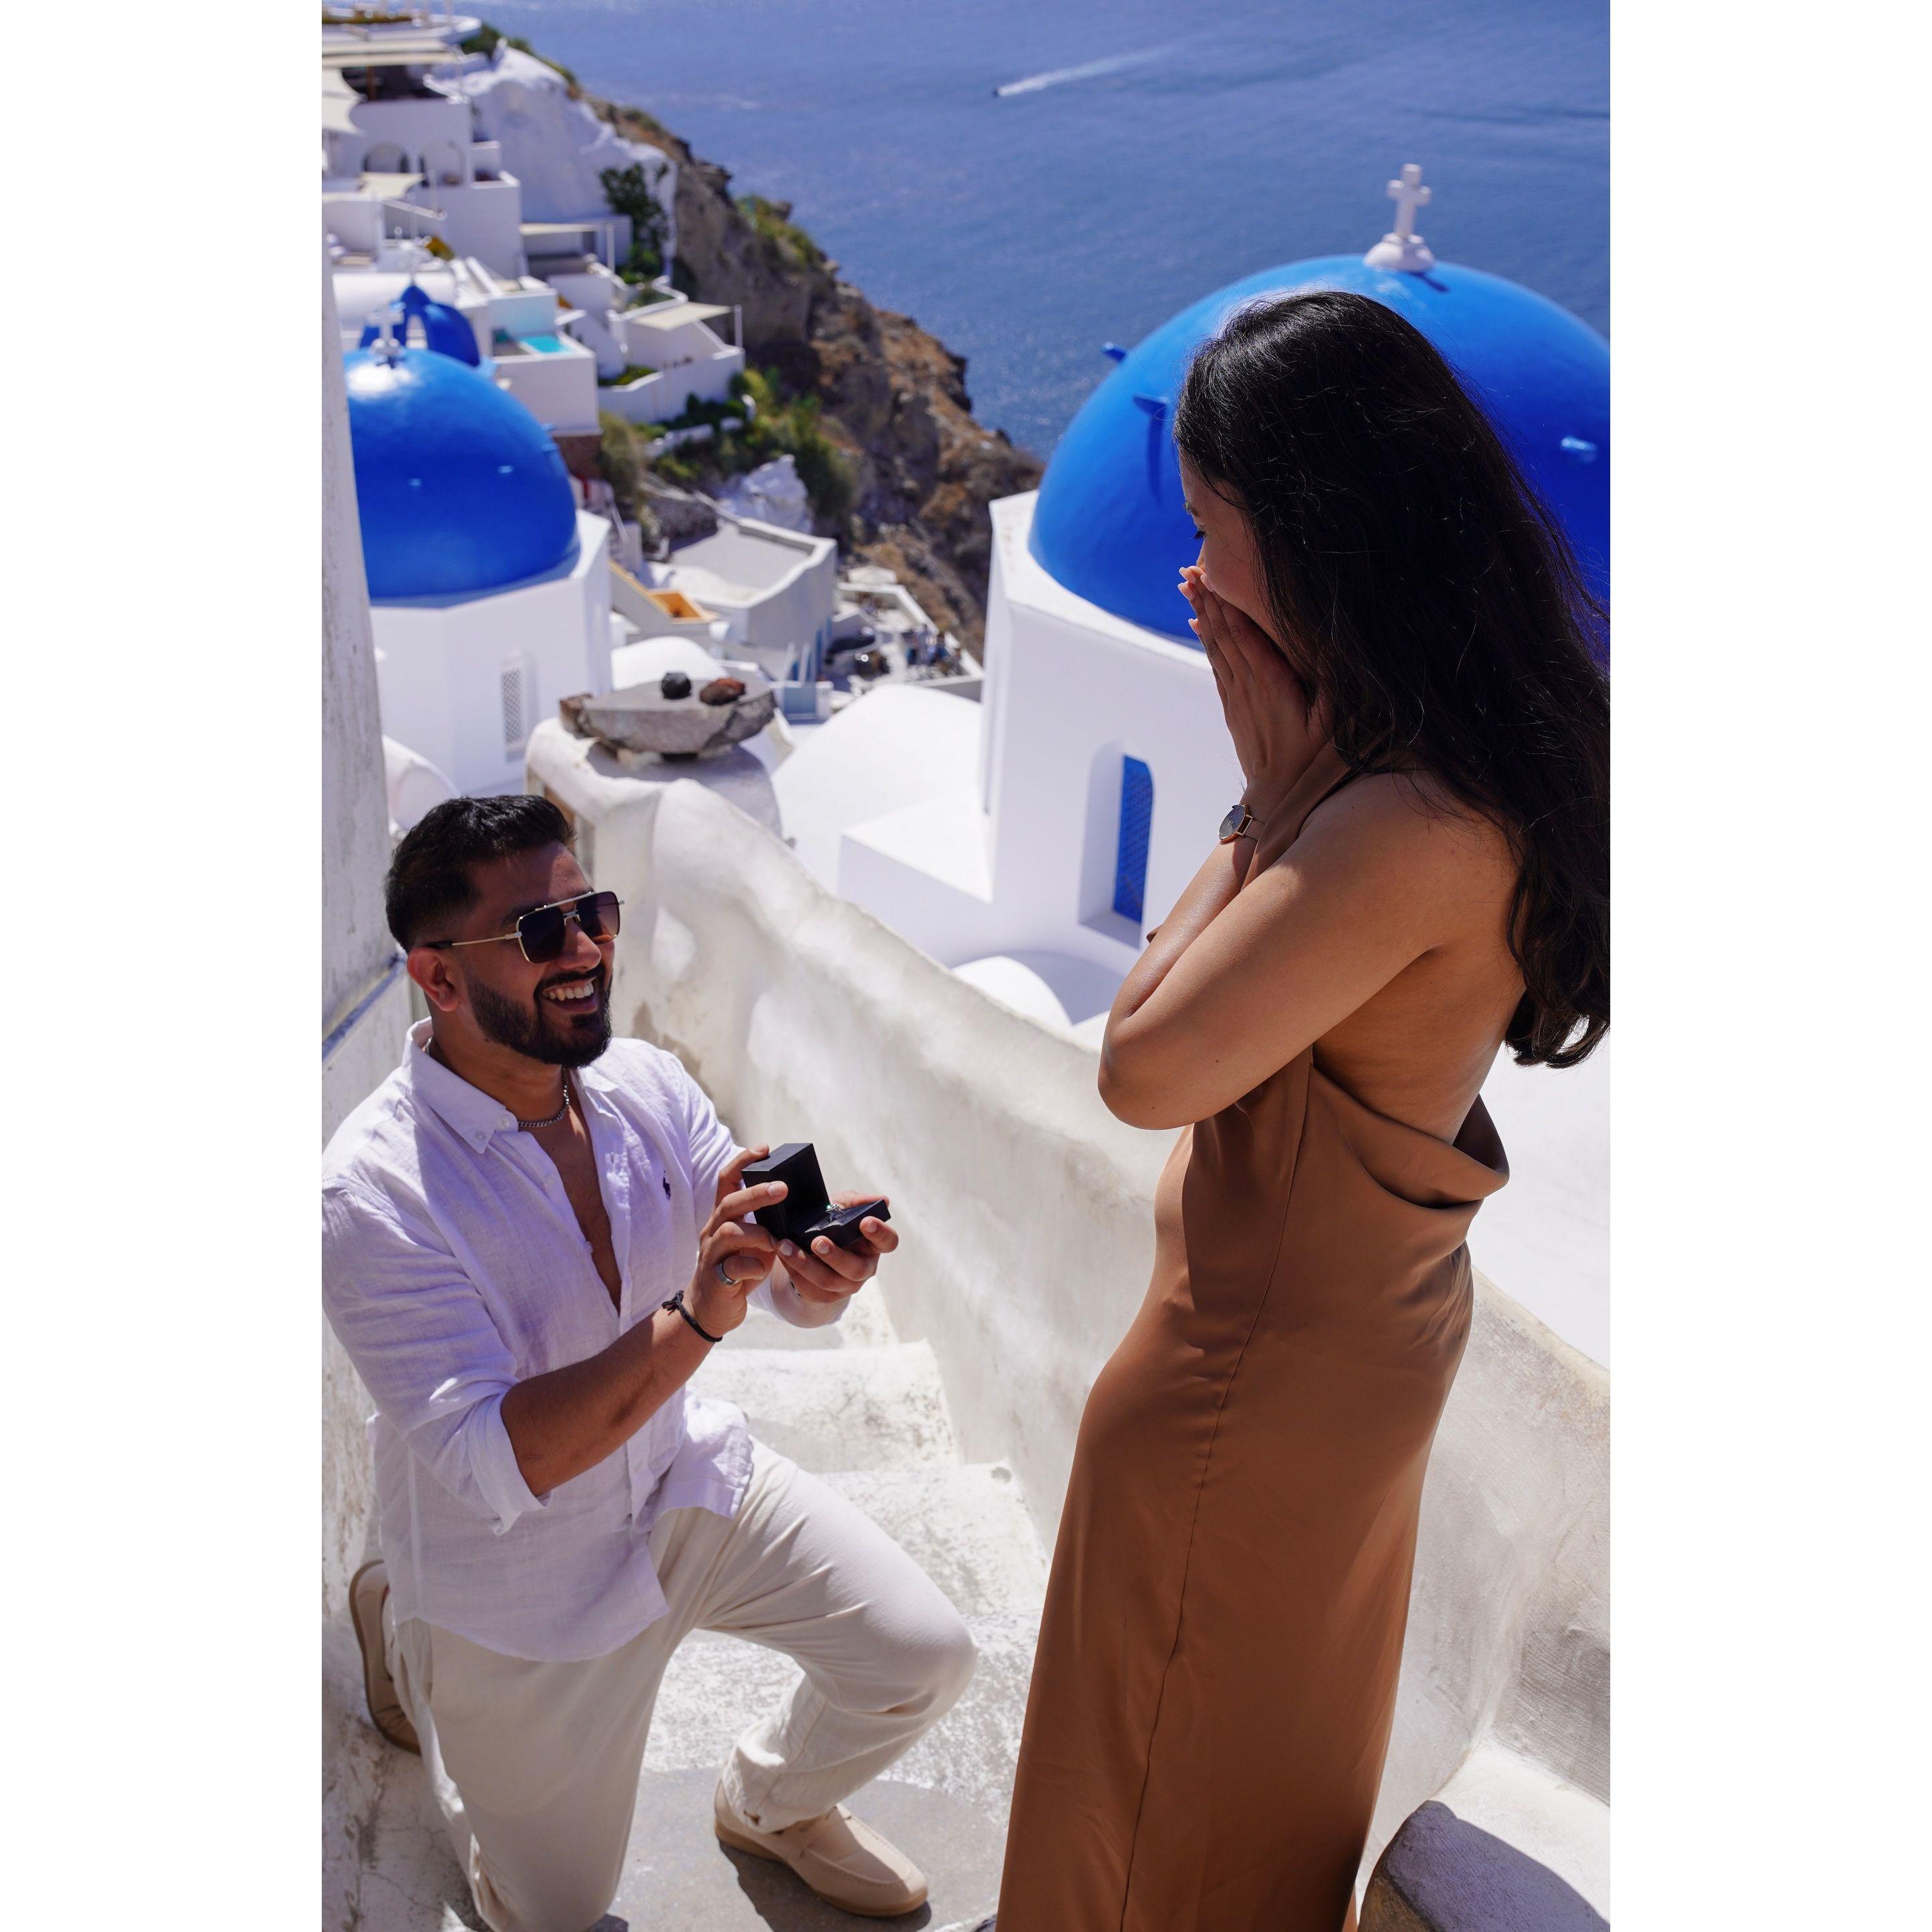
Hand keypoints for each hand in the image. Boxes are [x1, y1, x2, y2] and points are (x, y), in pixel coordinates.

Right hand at [688, 1144, 783, 1336]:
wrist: (710, 1310)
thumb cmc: (736, 1270)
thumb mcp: (752, 1242)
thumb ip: (767, 1224)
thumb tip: (797, 1204)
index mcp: (723, 1218)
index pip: (726, 1181)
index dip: (743, 1162)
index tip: (764, 1149)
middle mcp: (713, 1231)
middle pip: (730, 1203)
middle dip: (757, 1193)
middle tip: (783, 1189)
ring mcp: (712, 1254)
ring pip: (729, 1232)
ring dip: (758, 1234)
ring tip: (776, 1242)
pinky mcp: (716, 1278)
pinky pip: (734, 1267)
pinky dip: (752, 1267)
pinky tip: (762, 1271)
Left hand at [778, 1191, 896, 1306]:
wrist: (813, 1246)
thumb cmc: (834, 1223)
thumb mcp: (843, 1207)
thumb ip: (858, 1202)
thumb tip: (881, 1199)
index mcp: (873, 1245)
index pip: (888, 1242)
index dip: (880, 1233)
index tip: (865, 1221)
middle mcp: (864, 1268)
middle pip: (856, 1269)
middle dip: (836, 1256)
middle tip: (818, 1241)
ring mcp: (846, 1285)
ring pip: (828, 1281)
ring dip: (805, 1264)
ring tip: (786, 1246)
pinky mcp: (824, 1295)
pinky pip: (809, 1288)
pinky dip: (793, 1271)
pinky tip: (782, 1255)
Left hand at [1180, 567, 1328, 819]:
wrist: (1277, 798)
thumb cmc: (1313, 761)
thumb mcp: (1333, 724)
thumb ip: (1334, 685)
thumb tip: (1337, 648)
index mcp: (1269, 681)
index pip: (1242, 632)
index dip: (1226, 602)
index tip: (1211, 573)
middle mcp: (1246, 684)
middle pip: (1221, 633)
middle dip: (1207, 598)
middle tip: (1189, 568)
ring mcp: (1236, 696)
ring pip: (1214, 646)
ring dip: (1201, 614)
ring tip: (1188, 585)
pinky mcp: (1233, 707)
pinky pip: (1216, 664)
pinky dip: (1207, 640)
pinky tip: (1199, 624)